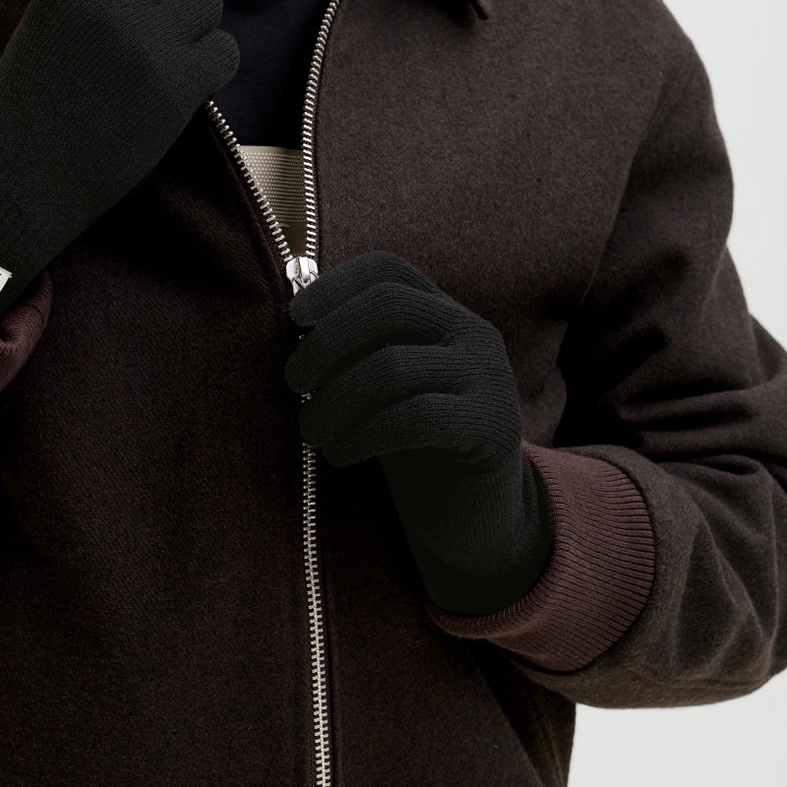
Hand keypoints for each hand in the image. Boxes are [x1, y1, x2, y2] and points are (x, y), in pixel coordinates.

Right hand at [0, 0, 238, 318]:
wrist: (17, 182)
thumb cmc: (28, 104)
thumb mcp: (45, 21)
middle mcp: (108, 0)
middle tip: (159, 19)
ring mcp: (146, 43)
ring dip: (195, 24)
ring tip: (167, 54)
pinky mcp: (177, 90)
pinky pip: (225, 50)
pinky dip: (212, 65)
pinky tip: (185, 82)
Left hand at [284, 251, 551, 613]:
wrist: (474, 517)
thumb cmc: (413, 444)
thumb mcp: (384, 384)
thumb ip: (358, 348)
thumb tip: (296, 324)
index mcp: (443, 311)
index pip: (388, 269)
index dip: (335, 284)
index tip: (295, 317)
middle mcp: (473, 332)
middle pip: (387, 306)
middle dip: (327, 342)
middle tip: (294, 384)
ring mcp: (489, 376)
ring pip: (393, 367)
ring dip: (335, 400)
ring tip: (312, 431)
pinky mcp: (492, 426)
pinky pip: (416, 417)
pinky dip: (365, 433)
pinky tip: (342, 453)